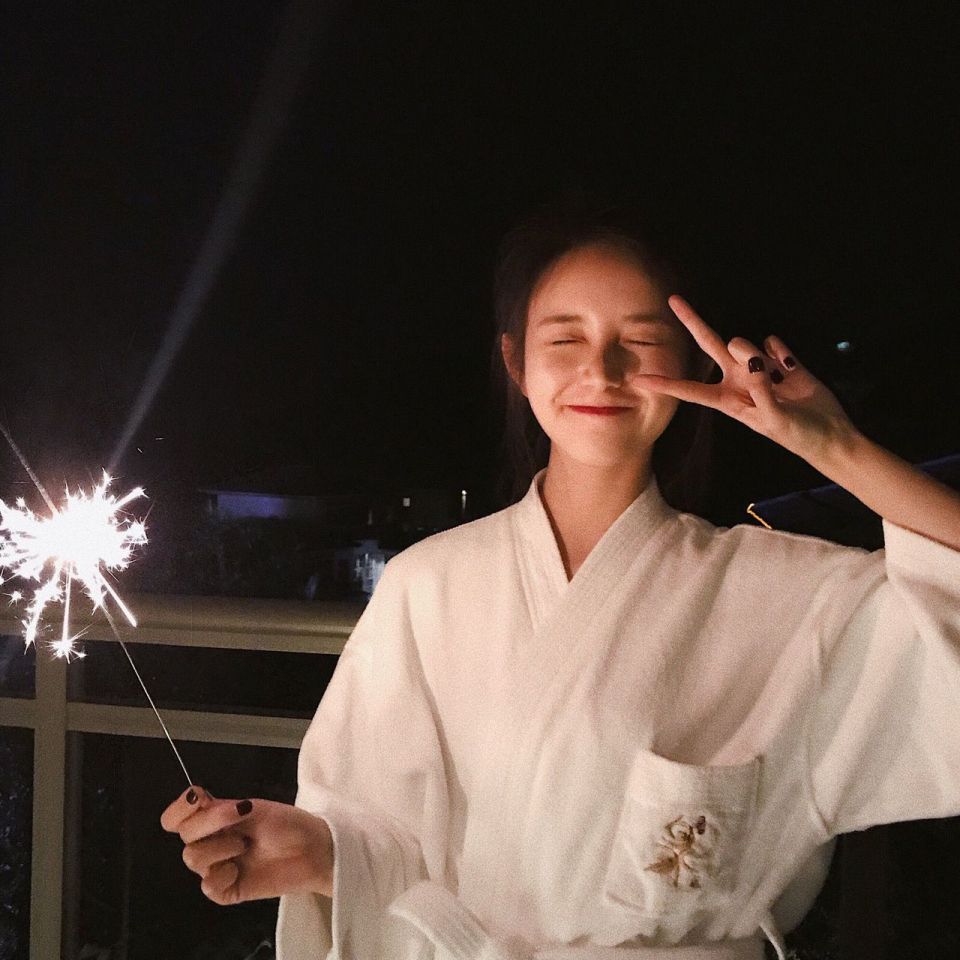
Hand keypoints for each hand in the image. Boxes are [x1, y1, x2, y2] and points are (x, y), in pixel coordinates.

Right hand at [161, 786, 333, 904]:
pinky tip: (239, 869)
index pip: (177, 817)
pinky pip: (208, 886)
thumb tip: (196, 799)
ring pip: (193, 859)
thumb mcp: (256, 808)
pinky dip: (221, 875)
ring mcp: (219, 867)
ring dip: (220, 847)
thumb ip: (222, 808)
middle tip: (241, 816)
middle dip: (211, 822)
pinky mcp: (228, 891)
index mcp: (217, 819)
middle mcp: (214, 842)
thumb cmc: (290, 824)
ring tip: (246, 846)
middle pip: (186, 836)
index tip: (198, 798)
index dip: (179, 809)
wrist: (315, 849)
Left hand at [632, 295, 859, 463]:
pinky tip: (792, 368)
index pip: (691, 390)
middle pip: (710, 344)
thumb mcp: (772, 419)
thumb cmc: (796, 435)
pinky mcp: (783, 360)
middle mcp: (738, 379)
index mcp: (728, 400)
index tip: (639, 379)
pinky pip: (775, 342)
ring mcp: (759, 368)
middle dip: (693, 322)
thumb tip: (752, 357)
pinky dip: (782, 352)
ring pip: (747, 343)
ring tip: (778, 380)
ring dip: (759, 356)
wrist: (830, 434)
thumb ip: (758, 388)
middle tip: (674, 299)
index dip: (666, 384)